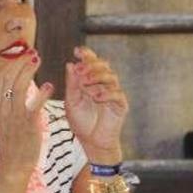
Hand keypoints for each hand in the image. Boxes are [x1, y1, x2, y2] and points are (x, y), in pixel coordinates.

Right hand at [0, 49, 53, 180]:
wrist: (13, 166)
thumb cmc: (13, 144)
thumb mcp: (6, 121)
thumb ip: (9, 104)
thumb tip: (15, 89)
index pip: (1, 79)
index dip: (12, 64)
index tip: (22, 55)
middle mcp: (4, 109)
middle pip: (8, 78)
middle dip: (20, 62)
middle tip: (33, 52)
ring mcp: (14, 117)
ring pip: (18, 87)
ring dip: (28, 71)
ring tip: (38, 60)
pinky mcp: (27, 126)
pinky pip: (33, 106)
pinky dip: (41, 94)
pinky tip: (49, 86)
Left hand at [64, 46, 126, 163]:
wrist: (91, 142)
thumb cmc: (81, 122)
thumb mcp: (72, 101)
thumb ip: (72, 84)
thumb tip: (71, 64)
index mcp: (91, 81)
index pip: (91, 63)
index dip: (87, 55)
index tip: (77, 51)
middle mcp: (104, 84)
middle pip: (104, 66)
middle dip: (92, 65)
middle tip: (80, 70)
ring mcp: (113, 93)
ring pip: (111, 77)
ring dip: (97, 78)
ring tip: (85, 84)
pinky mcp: (121, 105)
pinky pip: (117, 94)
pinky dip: (106, 93)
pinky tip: (96, 97)